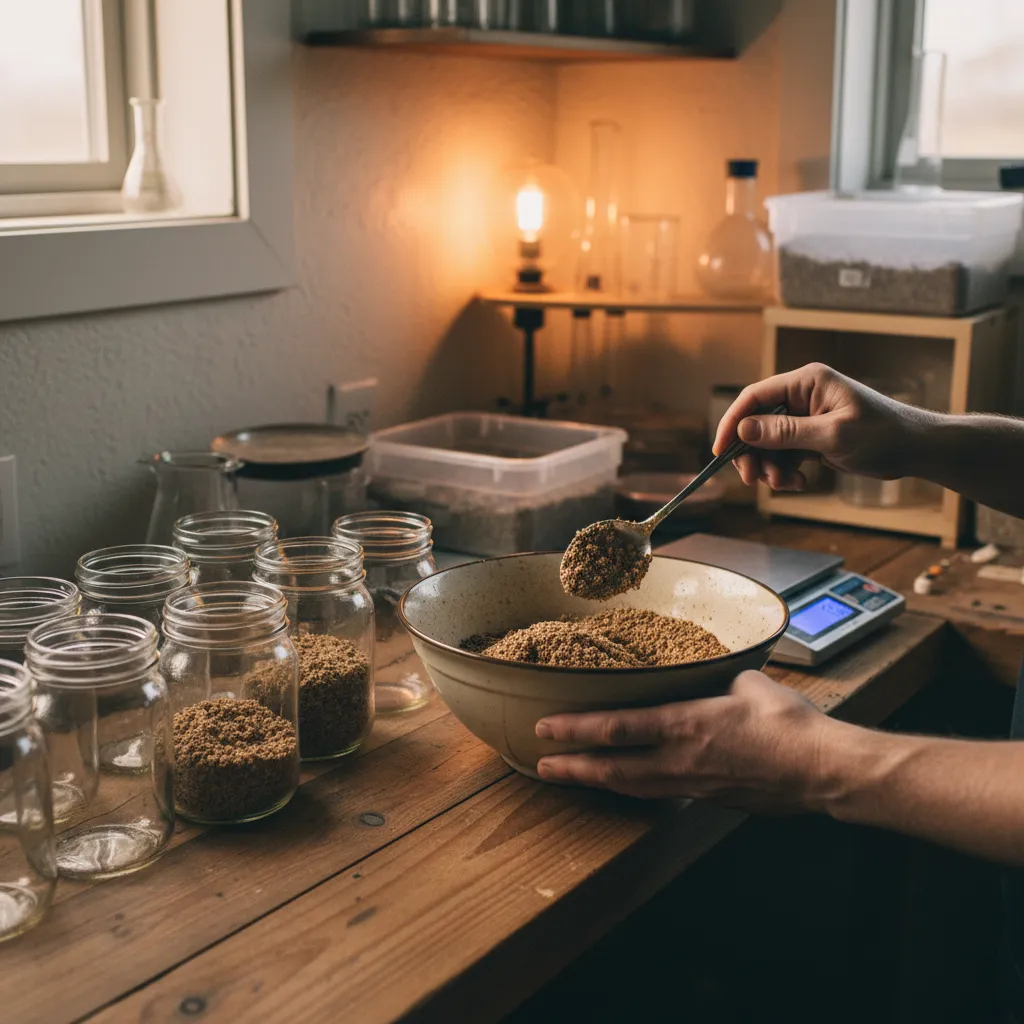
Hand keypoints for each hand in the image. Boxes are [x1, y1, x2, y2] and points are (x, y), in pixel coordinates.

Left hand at [535, 671, 844, 812]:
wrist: (822, 770)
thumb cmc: (788, 723)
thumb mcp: (746, 684)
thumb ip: (718, 680)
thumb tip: (713, 675)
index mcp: (685, 724)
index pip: (616, 728)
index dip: (576, 729)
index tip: (545, 729)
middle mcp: (681, 760)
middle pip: (613, 769)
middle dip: (572, 768)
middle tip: (541, 766)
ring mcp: (694, 785)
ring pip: (633, 787)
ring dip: (597, 782)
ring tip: (571, 777)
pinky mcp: (710, 798)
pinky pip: (661, 793)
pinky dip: (633, 789)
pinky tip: (627, 784)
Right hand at [712, 363, 927, 490]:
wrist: (917, 449)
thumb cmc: (883, 435)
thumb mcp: (832, 435)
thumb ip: (785, 432)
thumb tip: (743, 429)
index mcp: (806, 382)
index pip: (754, 397)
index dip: (732, 423)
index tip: (720, 452)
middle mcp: (802, 395)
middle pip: (757, 423)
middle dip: (753, 454)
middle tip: (754, 480)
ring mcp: (806, 416)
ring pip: (768, 444)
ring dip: (771, 467)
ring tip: (787, 483)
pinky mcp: (812, 436)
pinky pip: (784, 454)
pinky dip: (785, 471)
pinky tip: (800, 482)